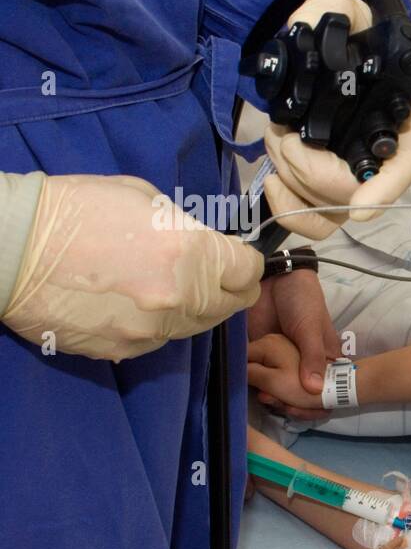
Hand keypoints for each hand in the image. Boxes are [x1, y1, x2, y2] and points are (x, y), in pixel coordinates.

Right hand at [1, 173, 261, 359]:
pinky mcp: (124, 350)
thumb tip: (206, 247)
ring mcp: (152, 331)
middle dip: (227, 289)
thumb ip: (187, 229)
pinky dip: (155, 325)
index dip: (244, 263)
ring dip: (191, 308)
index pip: (248, 271)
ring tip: (162, 285)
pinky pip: (158, 340)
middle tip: (210, 275)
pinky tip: (131, 303)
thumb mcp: (144, 199)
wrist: (9, 249)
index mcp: (190, 254)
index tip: (235, 259)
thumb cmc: (74, 210)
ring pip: (196, 326)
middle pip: (231, 305)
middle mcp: (180, 298)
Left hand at [248, 268, 342, 405]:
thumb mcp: (310, 328)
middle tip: (280, 404)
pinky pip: (253, 372)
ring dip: (270, 395)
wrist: (276, 276)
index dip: (315, 404)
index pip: (323, 389)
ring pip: (274, 386)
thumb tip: (314, 391)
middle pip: (297, 392)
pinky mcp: (256, 352)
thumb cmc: (303, 301)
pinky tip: (248, 390)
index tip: (306, 411)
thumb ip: (312, 358)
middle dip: (289, 403)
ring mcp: (277, 359)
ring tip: (265, 399)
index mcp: (322, 359)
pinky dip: (250, 382)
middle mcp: (300, 363)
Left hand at [261, 0, 410, 239]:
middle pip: (358, 191)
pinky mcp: (332, 187)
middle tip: (285, 135)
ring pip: (331, 208)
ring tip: (280, 138)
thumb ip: (329, 10)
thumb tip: (311, 30)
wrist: (333, 47)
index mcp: (410, 112)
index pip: (408, 161)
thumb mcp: (342, 8)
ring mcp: (361, 173)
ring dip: (293, 177)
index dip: (386, 188)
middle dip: (311, 170)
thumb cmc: (348, 31)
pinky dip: (290, 207)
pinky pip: (317, 221)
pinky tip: (274, 181)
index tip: (360, 207)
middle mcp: (391, 150)